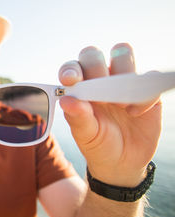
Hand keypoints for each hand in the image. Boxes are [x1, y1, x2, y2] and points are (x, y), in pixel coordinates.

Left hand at [58, 43, 161, 186]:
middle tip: (99, 94)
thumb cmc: (98, 144)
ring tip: (119, 105)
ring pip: (122, 54)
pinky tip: (136, 113)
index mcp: (79, 88)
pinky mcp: (146, 89)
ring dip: (121, 74)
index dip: (71, 69)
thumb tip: (66, 100)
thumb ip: (77, 117)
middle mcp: (98, 79)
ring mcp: (122, 81)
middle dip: (95, 67)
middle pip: (93, 54)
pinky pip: (149, 76)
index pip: (72, 67)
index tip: (72, 80)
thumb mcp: (86, 135)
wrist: (123, 162)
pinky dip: (143, 94)